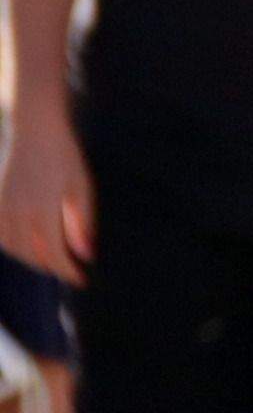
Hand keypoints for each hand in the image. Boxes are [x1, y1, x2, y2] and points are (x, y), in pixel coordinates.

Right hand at [0, 103, 91, 282]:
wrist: (35, 132)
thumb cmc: (64, 158)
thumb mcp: (80, 189)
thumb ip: (81, 223)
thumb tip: (85, 255)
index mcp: (43, 212)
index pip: (53, 255)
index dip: (67, 272)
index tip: (81, 280)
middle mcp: (18, 213)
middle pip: (31, 255)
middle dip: (51, 267)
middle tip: (68, 270)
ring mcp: (2, 208)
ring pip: (12, 248)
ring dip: (31, 259)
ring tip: (50, 260)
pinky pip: (0, 235)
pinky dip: (12, 246)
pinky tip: (26, 245)